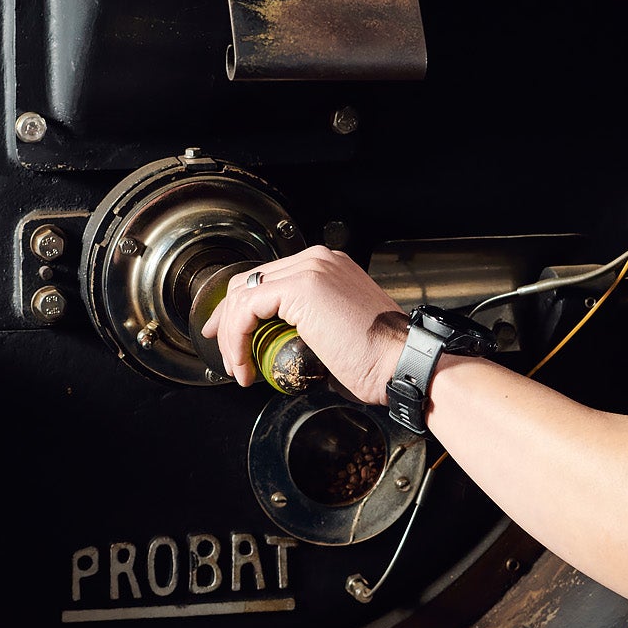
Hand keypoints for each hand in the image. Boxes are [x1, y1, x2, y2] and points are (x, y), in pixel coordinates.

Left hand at [199, 246, 408, 404]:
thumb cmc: (379, 358)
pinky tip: (245, 364)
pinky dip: (237, 339)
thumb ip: (308, 325)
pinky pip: (247, 310)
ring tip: (240, 367)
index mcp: (328, 267)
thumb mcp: (337, 332)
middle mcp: (318, 260)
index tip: (230, 334)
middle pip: (251, 281)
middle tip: (226, 352)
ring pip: (244, 295)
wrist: (402, 363)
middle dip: (228, 319)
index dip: (241, 307)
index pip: (270, 279)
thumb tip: (282, 344)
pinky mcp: (300, 287)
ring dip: (232, 336)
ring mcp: (310, 269)